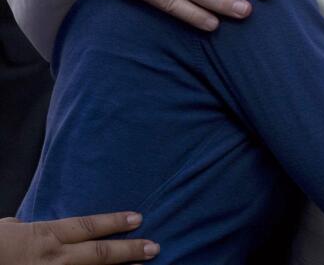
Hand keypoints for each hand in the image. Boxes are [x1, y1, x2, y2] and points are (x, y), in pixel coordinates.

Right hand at [0, 212, 158, 262]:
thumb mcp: (4, 230)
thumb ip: (21, 227)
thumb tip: (21, 223)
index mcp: (44, 236)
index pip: (87, 226)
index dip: (114, 222)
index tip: (138, 218)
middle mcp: (53, 258)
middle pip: (98, 254)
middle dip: (129, 251)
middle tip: (154, 247)